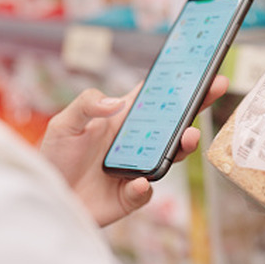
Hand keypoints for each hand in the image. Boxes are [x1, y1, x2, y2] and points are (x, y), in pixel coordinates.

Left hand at [39, 75, 228, 226]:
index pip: (156, 96)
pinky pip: (145, 191)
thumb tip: (116, 102)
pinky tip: (140, 182)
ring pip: (170, 155)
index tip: (199, 66)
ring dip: (183, 145)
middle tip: (216, 87)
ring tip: (189, 136)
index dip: (178, 82)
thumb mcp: (64, 122)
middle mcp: (137, 142)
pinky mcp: (132, 196)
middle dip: (198, 104)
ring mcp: (139, 168)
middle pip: (175, 122)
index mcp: (124, 118)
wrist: (48, 197)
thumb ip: (87, 104)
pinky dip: (144, 188)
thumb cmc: (55, 157)